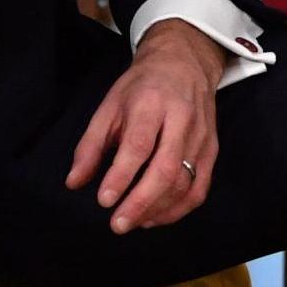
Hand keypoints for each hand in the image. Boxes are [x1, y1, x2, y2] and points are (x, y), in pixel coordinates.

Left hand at [66, 19, 226, 232]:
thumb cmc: (142, 86)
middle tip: (117, 224)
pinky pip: (199, 188)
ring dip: (157, 209)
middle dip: (140, 201)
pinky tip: (155, 217)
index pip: (139, 144)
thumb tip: (74, 182)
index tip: (104, 200)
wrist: (186, 62)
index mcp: (152, 103)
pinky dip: (178, 209)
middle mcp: (182, 120)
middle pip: (166, 168)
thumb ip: (91, 145)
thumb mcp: (109, 106)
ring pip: (185, 182)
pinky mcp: (212, 150)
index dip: (121, 175)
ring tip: (132, 222)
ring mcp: (201, 137)